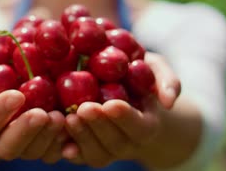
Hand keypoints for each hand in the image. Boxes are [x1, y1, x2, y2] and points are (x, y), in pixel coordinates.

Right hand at [0, 59, 66, 162]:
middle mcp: (0, 140)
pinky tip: (74, 124)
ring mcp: (24, 145)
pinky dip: (65, 142)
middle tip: (41, 113)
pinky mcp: (46, 145)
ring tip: (60, 116)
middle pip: (9, 147)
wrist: (6, 82)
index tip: (16, 94)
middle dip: (26, 131)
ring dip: (47, 136)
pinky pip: (55, 152)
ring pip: (34, 152)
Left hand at [62, 52, 180, 166]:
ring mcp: (105, 149)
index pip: (138, 127)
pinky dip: (67, 148)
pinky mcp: (84, 149)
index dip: (125, 118)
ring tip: (69, 117)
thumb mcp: (156, 70)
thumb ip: (167, 80)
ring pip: (96, 153)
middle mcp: (127, 143)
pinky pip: (77, 156)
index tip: (112, 104)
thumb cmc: (139, 76)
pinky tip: (56, 134)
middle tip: (85, 108)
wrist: (121, 91)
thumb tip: (169, 101)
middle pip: (115, 143)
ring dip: (83, 137)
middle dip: (99, 127)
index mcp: (146, 125)